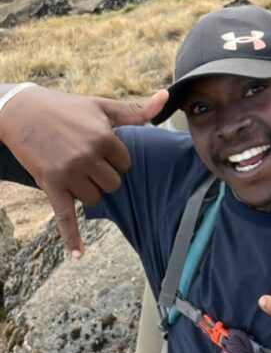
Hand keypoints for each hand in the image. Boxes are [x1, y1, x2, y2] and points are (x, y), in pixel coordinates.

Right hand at [0, 86, 168, 256]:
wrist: (22, 111)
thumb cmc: (66, 107)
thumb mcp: (101, 106)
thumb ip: (135, 109)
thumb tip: (166, 96)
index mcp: (103, 138)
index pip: (125, 164)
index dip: (114, 158)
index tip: (99, 147)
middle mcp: (87, 157)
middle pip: (113, 184)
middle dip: (104, 175)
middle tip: (87, 159)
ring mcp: (69, 173)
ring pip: (95, 198)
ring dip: (89, 190)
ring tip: (74, 170)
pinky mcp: (51, 186)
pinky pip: (65, 216)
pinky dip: (71, 238)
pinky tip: (78, 256)